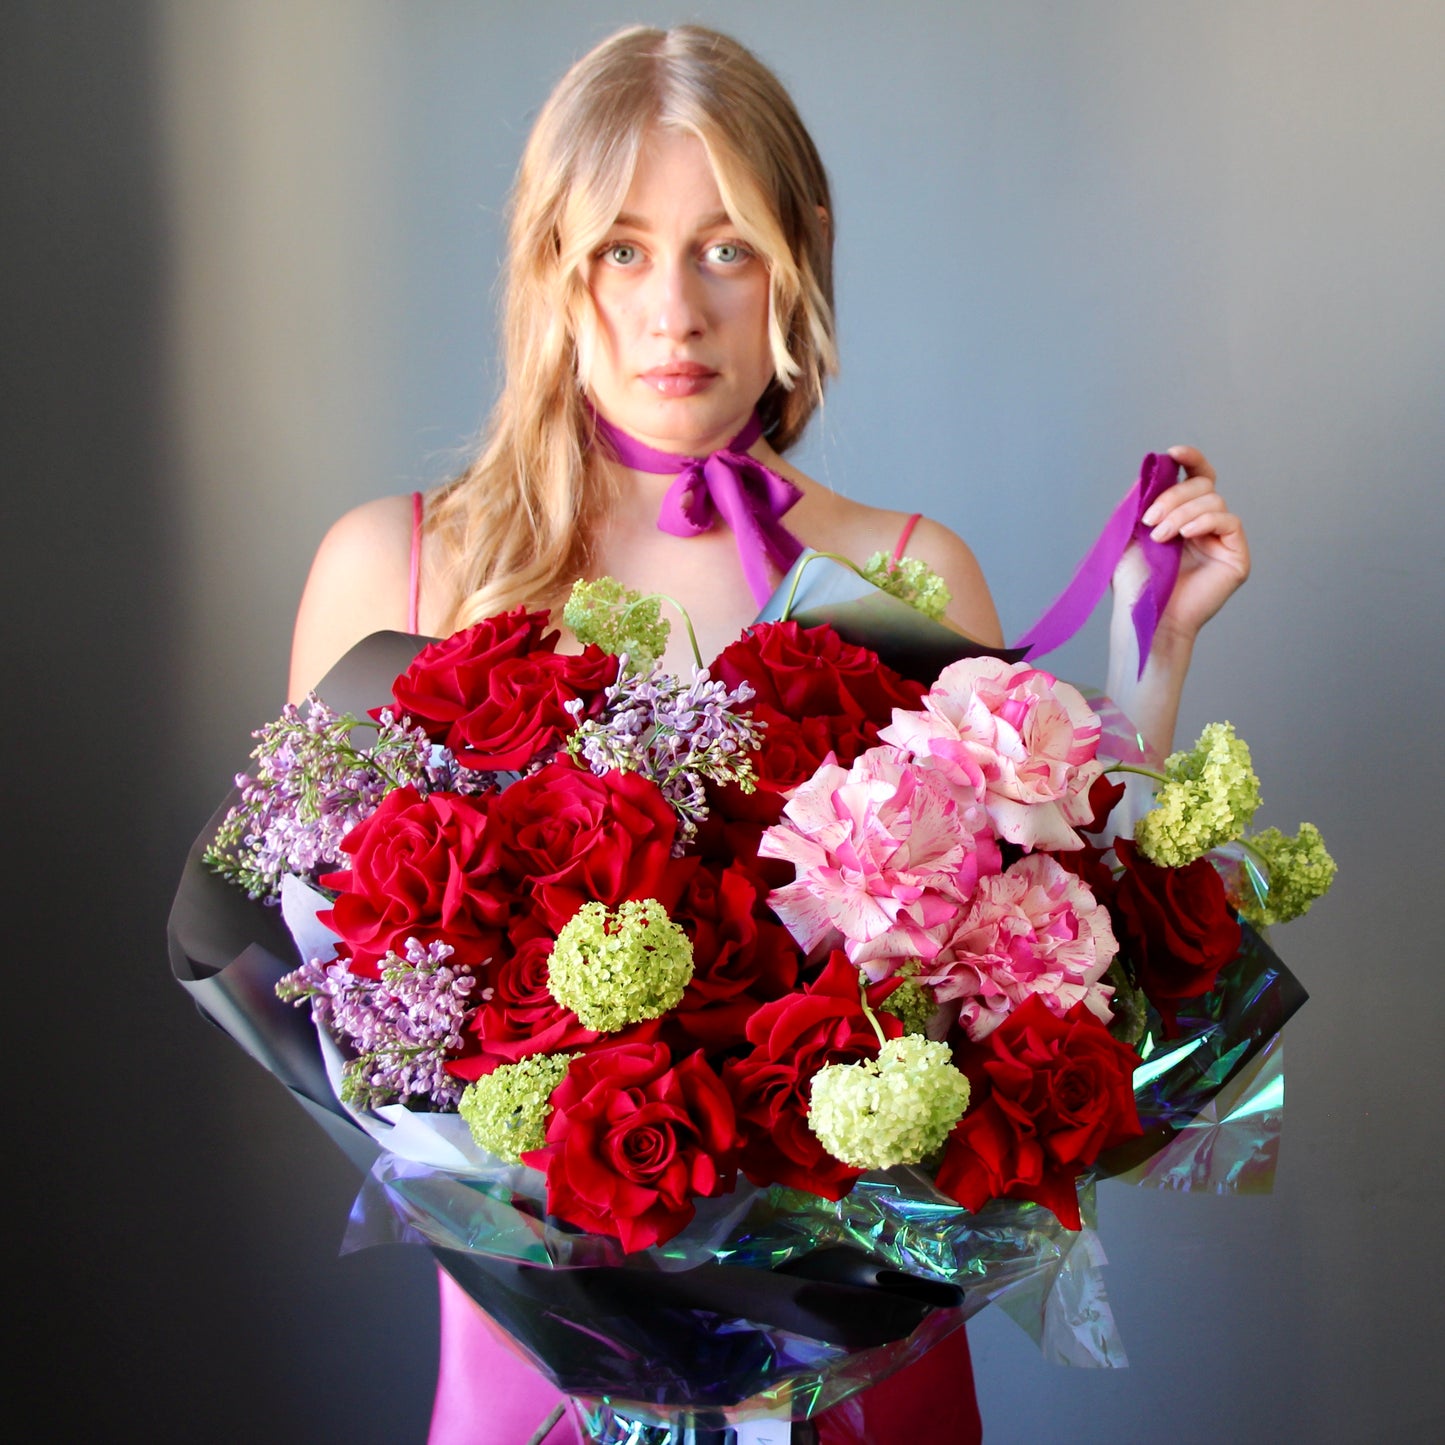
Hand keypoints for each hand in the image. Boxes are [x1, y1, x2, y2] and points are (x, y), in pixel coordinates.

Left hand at [1114, 445, 1250, 644]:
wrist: (1145, 615)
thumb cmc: (1136, 583)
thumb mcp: (1129, 534)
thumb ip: (1141, 501)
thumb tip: (1152, 472)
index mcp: (1182, 514)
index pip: (1196, 477)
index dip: (1190, 458)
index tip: (1174, 452)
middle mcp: (1206, 524)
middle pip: (1203, 485)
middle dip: (1173, 496)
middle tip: (1150, 520)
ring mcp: (1222, 539)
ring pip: (1213, 501)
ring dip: (1181, 513)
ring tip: (1161, 537)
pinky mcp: (1236, 555)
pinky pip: (1229, 521)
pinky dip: (1205, 521)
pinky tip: (1185, 535)